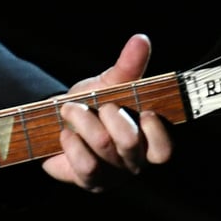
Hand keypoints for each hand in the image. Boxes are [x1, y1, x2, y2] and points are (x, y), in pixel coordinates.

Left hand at [43, 33, 173, 192]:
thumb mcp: (111, 84)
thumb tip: (141, 39)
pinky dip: (72, 144)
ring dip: (83, 122)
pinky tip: (65, 134)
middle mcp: (134, 162)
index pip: (164, 151)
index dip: (155, 132)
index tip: (143, 111)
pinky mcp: (90, 181)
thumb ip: (129, 66)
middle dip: (110, 116)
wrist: (56, 122)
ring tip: (70, 109)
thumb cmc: (93, 103)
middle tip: (98, 104)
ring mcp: (113, 175)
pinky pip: (85, 165)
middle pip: (131, 144)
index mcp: (148, 141)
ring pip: (103, 147)